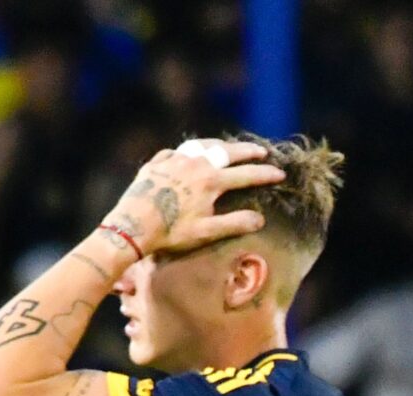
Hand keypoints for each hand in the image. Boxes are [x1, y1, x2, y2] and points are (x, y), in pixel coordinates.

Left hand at [103, 140, 284, 258]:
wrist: (132, 226)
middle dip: (247, 151)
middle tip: (261, 151)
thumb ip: (235, 223)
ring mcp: (174, 161)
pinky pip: (177, 151)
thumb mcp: (207, 232)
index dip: (265, 175)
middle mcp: (194, 164)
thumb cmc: (171, 233)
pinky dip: (189, 151)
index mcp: (210, 181)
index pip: (245, 175)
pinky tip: (190, 155)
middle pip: (226, 152)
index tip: (280, 173)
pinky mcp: (156, 163)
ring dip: (218, 145)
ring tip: (227, 147)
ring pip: (201, 145)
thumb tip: (259, 218)